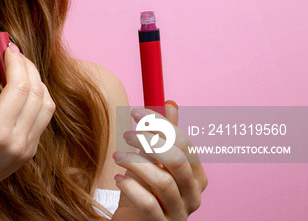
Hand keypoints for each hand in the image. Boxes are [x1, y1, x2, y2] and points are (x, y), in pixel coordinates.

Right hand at [0, 43, 55, 201]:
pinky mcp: (30, 151)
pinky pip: (42, 117)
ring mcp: (28, 149)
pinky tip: (18, 89)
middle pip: (37, 92)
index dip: (16, 62)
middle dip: (27, 66)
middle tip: (12, 53)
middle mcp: (18, 141)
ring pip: (46, 104)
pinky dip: (35, 97)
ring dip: (35, 81)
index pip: (20, 87)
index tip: (7, 46)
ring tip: (16, 69)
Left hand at [112, 102, 207, 219]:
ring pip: (164, 182)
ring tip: (118, 157)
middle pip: (178, 161)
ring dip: (136, 163)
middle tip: (126, 134)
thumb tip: (170, 104)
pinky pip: (149, 205)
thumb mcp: (154, 160)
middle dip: (150, 142)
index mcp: (196, 175)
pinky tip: (119, 179)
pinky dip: (131, 188)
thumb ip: (165, 135)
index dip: (160, 124)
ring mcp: (179, 213)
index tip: (135, 111)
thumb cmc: (146, 189)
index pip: (185, 143)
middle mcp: (193, 195)